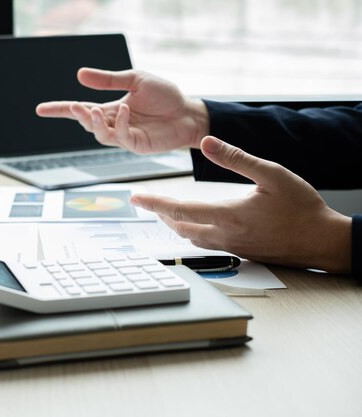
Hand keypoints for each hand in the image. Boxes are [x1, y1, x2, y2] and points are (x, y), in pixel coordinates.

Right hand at [36, 67, 208, 152]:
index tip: (40, 110)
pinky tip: (124, 110)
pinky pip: (121, 136)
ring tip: (94, 110)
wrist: (188, 112)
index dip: (59, 110)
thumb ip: (108, 80)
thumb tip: (79, 75)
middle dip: (76, 116)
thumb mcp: (134, 80)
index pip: (79, 110)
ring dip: (94, 122)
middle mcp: (113, 124)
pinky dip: (120, 123)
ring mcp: (124, 136)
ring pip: (99, 134)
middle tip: (73, 106)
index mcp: (110, 109)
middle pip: (86, 123)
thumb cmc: (164, 96)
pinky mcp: (136, 144)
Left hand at [130, 136, 351, 272]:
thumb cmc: (301, 207)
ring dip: (174, 223)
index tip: (135, 197)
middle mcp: (225, 235)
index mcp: (229, 216)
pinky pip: (206, 243)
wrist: (322, 241)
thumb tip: (207, 142)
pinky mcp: (240, 252)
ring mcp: (232, 247)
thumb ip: (237, 159)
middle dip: (160, 213)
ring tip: (163, 211)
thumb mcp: (272, 174)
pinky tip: (193, 224)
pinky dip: (191, 231)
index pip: (180, 209)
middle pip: (180, 226)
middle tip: (145, 202)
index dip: (154, 202)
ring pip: (191, 237)